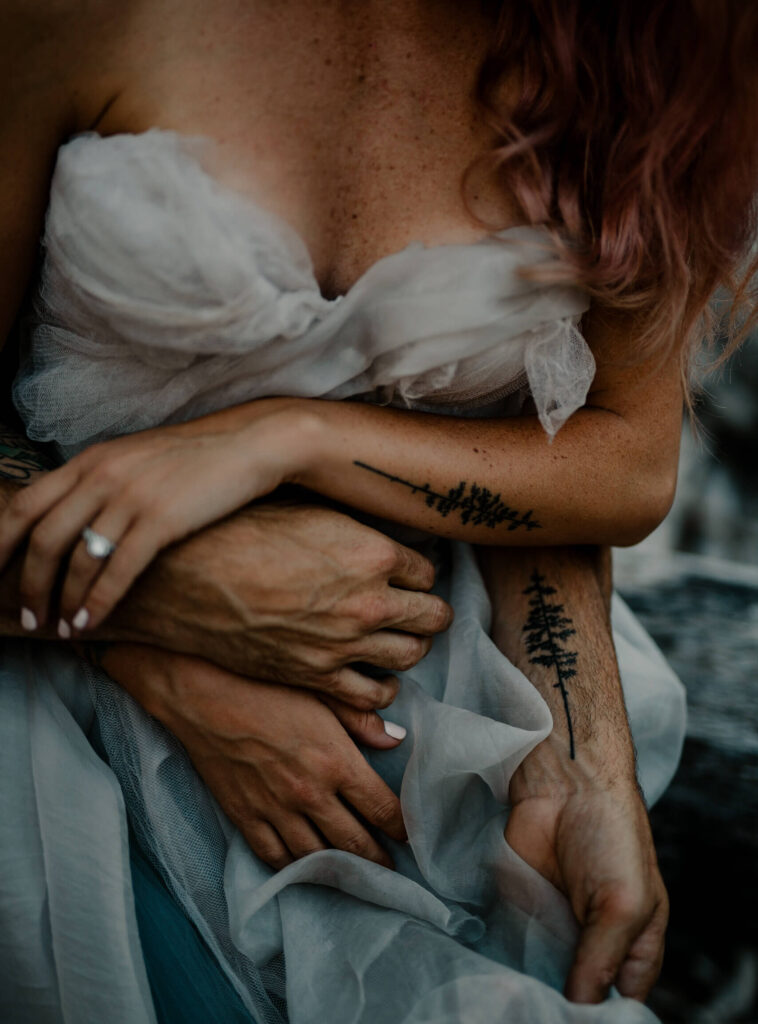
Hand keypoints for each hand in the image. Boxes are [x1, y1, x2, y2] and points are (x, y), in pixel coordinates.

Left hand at [0, 400, 311, 629]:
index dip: (0, 545)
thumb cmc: (192, 459)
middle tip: (27, 617)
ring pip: (77, 559)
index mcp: (89, 460)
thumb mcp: (133, 459)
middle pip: (43, 538)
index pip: (25, 505)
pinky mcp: (161, 520)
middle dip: (28, 585)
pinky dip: (99, 601)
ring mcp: (130, 497)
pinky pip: (118, 570)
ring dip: (62, 600)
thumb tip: (69, 520)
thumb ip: (97, 482)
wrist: (246, 445)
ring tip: (61, 627)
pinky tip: (91, 622)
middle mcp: (101, 476)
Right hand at [100, 642, 408, 868]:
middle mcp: (311, 794)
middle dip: (379, 859)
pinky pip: (275, 856)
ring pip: (318, 856)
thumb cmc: (265, 685)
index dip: (402, 827)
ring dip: (342, 870)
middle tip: (393, 869)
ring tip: (357, 876)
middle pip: (356, 842)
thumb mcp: (322, 692)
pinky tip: (306, 868)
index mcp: (337, 761)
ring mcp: (276, 810)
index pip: (382, 808)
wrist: (202, 692)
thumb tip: (396, 739)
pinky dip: (295, 868)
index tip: (412, 834)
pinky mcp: (245, 817)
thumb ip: (361, 719)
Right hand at [108, 501, 451, 709]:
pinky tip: (373, 673)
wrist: (188, 577)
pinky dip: (381, 686)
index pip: (428, 571)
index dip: (416, 573)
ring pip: (412, 656)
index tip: (406, 575)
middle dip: (427, 612)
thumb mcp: (308, 512)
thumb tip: (378, 538)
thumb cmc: (241, 533)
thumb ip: (354, 531)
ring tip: (398, 638)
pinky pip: (373, 693)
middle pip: (433, 616)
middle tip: (415, 608)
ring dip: (410, 646)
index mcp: (373, 552)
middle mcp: (369, 601)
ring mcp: (346, 643)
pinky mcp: (318, 676)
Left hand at [506, 757, 667, 1003]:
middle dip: (557, 1004)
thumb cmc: (611, 836)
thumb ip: (601, 962)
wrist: (564, 782)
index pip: (619, 1006)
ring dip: (524, 985)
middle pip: (576, 997)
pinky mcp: (522, 909)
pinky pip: (510, 948)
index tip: (568, 1019)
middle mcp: (595, 946)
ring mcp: (557, 929)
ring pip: (540, 978)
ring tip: (503, 998)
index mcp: (635, 951)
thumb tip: (577, 1012)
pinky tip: (489, 972)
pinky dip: (501, 961)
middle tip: (529, 1006)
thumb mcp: (622, 906)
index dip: (599, 1017)